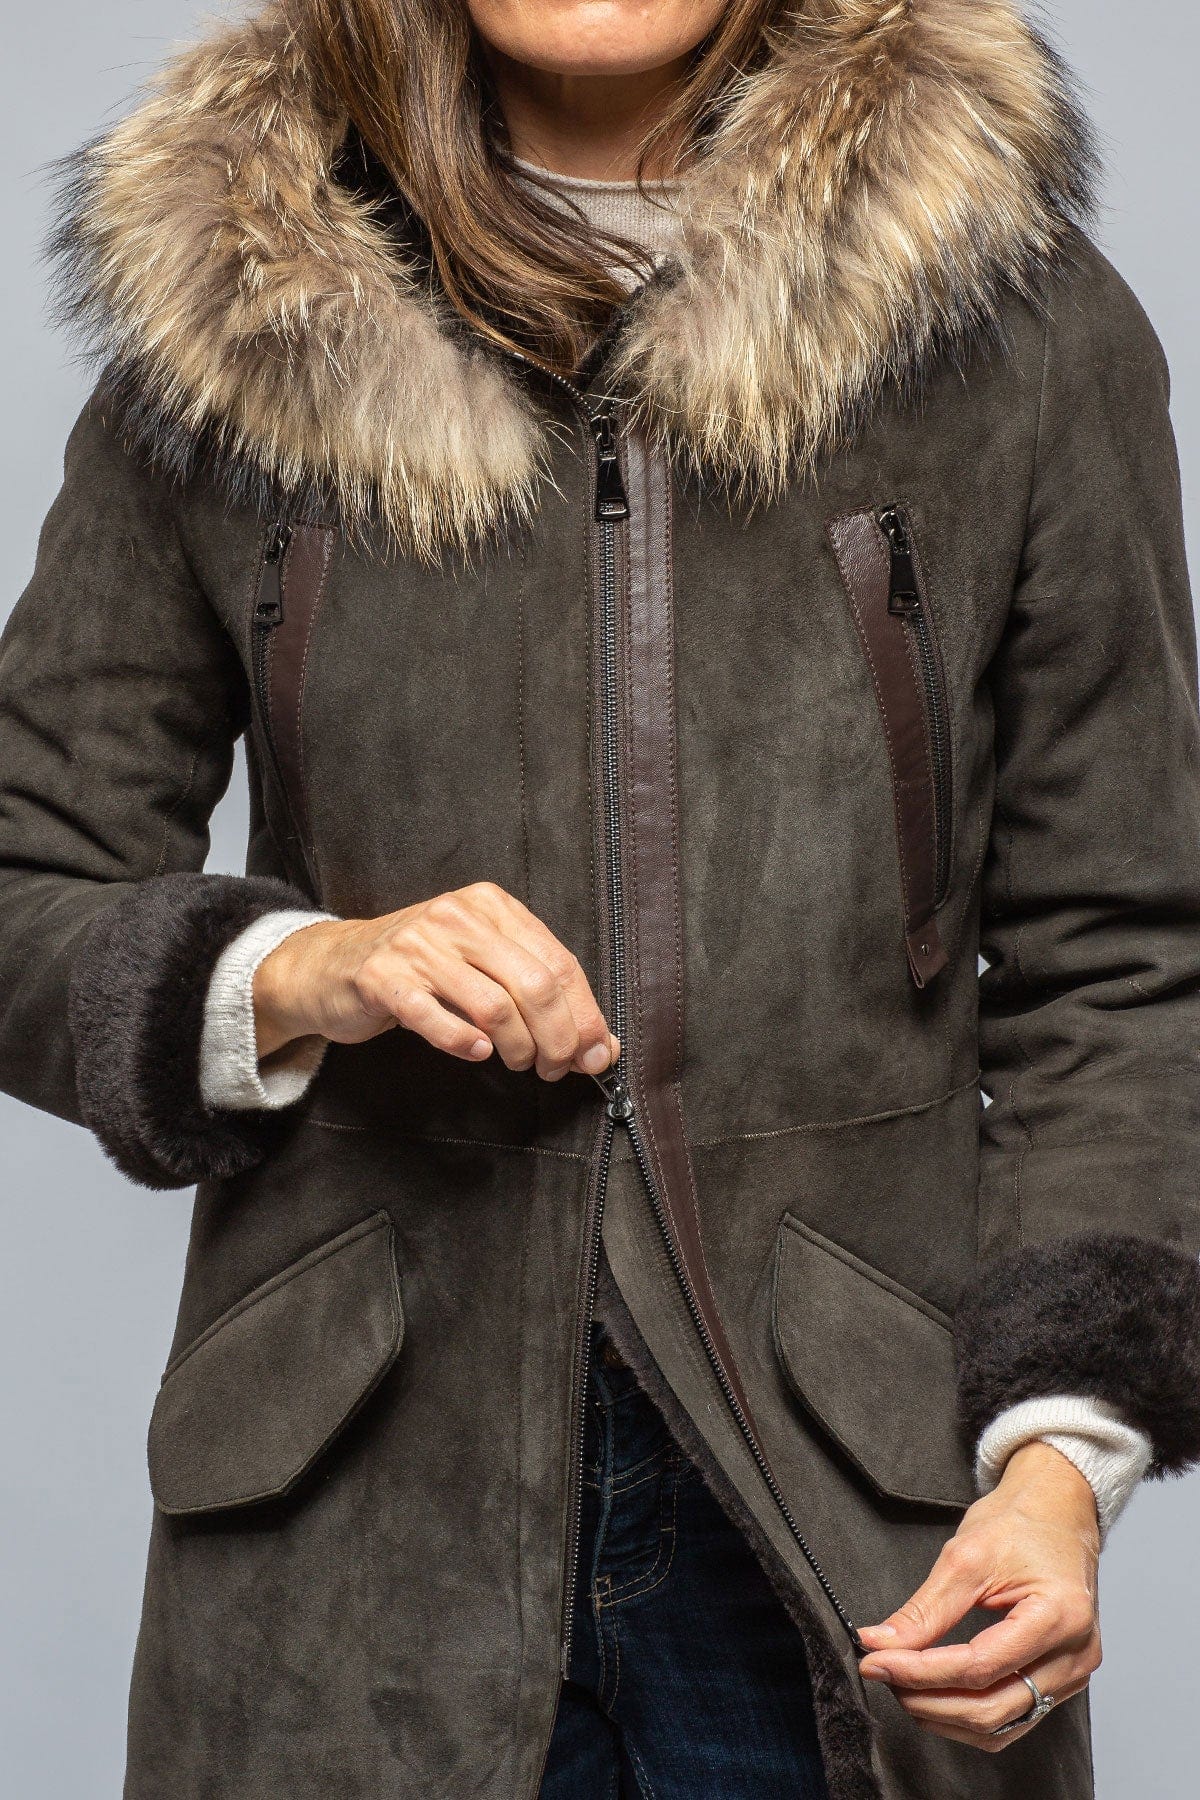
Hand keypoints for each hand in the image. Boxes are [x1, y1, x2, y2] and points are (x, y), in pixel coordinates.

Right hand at [253, 881, 618, 1081]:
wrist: (334, 965)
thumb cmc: (421, 970)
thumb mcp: (482, 965)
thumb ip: (537, 995)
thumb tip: (600, 1046)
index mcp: (492, 906)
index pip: (559, 963)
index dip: (584, 1015)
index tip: (595, 1053)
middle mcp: (458, 916)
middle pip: (534, 985)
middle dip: (557, 1038)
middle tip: (555, 1068)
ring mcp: (418, 945)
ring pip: (494, 1006)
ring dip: (517, 1047)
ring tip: (517, 1064)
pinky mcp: (383, 978)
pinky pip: (436, 1018)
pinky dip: (464, 1043)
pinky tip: (476, 1053)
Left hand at [858, 1442, 1101, 1750]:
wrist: (1056, 1510)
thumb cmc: (1020, 1523)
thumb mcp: (965, 1555)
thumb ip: (924, 1610)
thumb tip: (880, 1643)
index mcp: (1060, 1616)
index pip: (980, 1667)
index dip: (921, 1672)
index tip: (876, 1662)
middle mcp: (1075, 1655)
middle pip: (992, 1708)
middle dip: (928, 1700)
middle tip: (884, 1676)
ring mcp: (1073, 1673)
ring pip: (1001, 1724)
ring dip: (945, 1715)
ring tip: (904, 1687)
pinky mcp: (1062, 1680)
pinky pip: (1013, 1717)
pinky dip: (969, 1714)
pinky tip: (936, 1696)